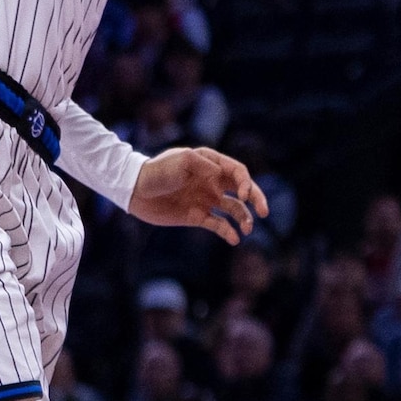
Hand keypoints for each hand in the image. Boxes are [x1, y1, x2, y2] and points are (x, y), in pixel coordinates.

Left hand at [128, 147, 269, 244]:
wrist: (136, 191)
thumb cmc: (158, 171)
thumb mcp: (180, 161)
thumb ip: (203, 165)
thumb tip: (221, 178)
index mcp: (211, 164)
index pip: (238, 172)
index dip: (246, 183)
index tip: (243, 196)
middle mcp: (212, 181)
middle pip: (242, 191)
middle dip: (256, 200)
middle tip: (265, 212)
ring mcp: (206, 199)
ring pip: (234, 210)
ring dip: (244, 218)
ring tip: (248, 229)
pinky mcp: (198, 216)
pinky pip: (218, 225)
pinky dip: (228, 231)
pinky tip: (234, 239)